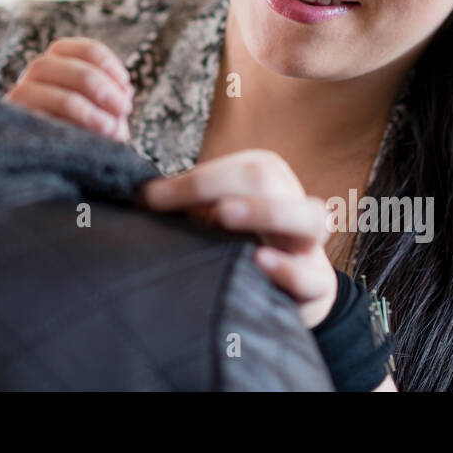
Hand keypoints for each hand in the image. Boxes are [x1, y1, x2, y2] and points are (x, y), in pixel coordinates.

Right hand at [4, 37, 133, 140]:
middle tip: (122, 107)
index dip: (105, 61)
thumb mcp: (107, 115)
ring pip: (38, 90)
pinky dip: (60, 124)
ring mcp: (19, 102)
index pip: (78, 50)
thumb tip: (123, 94)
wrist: (71, 171)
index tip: (126, 84)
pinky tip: (83, 138)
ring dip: (79, 106)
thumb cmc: (92, 136)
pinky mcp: (15, 126)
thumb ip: (115, 101)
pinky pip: (32, 120)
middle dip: (93, 82)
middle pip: (53, 63)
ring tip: (108, 127)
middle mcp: (34, 78)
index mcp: (59, 65)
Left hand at [136, 149, 338, 327]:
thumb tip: (136, 196)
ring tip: (224, 216)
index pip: (230, 168)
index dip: (188, 183)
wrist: (280, 284)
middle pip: (266, 178)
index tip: (148, 199)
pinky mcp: (315, 283)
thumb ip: (184, 202)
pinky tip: (260, 261)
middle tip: (177, 199)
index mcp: (264, 174)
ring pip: (308, 218)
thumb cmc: (234, 240)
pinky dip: (287, 269)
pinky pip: (311, 276)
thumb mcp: (209, 214)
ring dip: (265, 212)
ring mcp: (308, 242)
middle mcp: (290, 198)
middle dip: (219, 186)